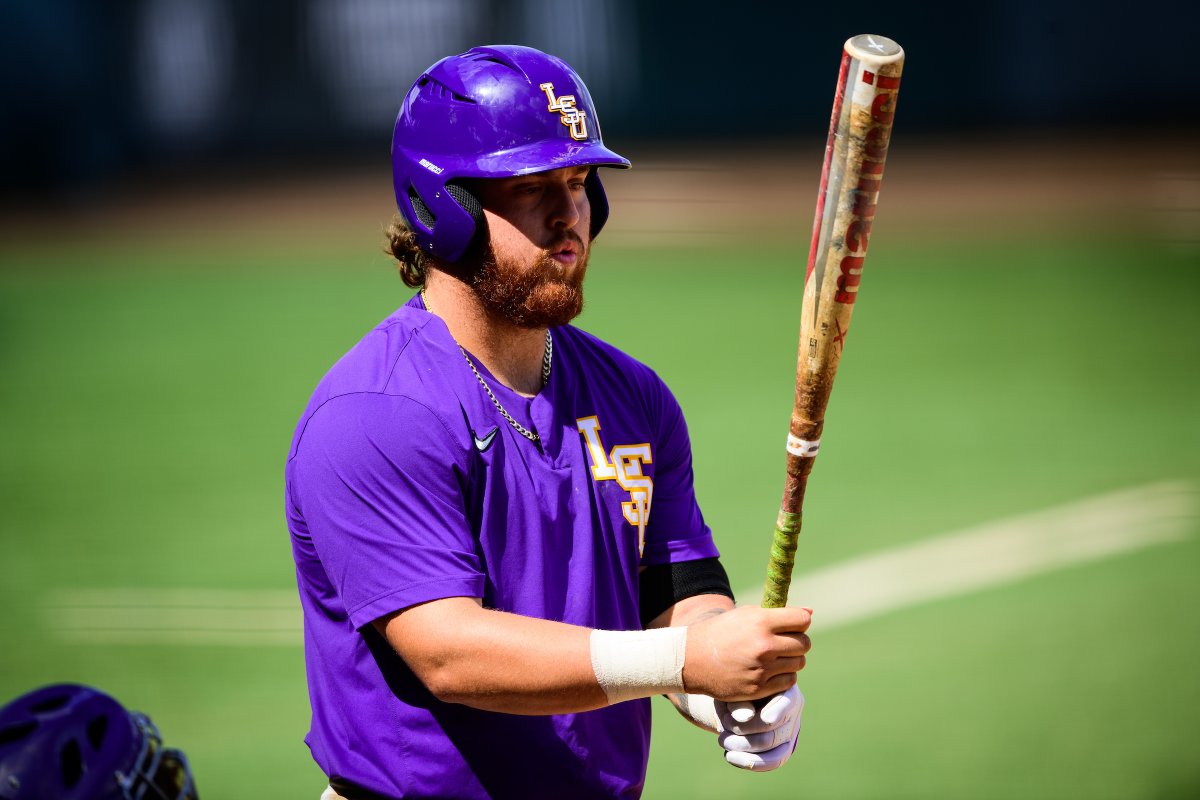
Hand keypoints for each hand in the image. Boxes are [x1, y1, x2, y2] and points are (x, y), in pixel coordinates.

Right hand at [682, 605, 810, 700]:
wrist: (691, 659)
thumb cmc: (720, 632)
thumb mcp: (744, 615)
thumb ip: (777, 614)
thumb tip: (810, 614)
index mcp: (760, 622)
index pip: (802, 620)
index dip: (801, 621)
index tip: (794, 624)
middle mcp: (763, 646)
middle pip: (804, 643)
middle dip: (798, 641)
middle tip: (784, 642)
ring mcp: (762, 670)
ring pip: (799, 663)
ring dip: (791, 659)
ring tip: (775, 656)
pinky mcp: (759, 689)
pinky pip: (788, 682)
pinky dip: (784, 676)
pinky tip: (770, 670)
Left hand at [716, 684, 803, 770]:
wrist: (731, 700)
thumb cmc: (734, 690)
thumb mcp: (734, 690)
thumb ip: (740, 701)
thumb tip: (745, 718)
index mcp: (786, 689)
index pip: (785, 705)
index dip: (776, 713)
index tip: (763, 718)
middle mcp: (793, 712)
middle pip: (773, 733)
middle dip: (744, 732)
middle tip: (724, 722)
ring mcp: (790, 732)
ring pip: (774, 753)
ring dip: (745, 750)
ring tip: (723, 741)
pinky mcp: (782, 749)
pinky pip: (772, 762)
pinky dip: (749, 762)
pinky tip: (729, 756)